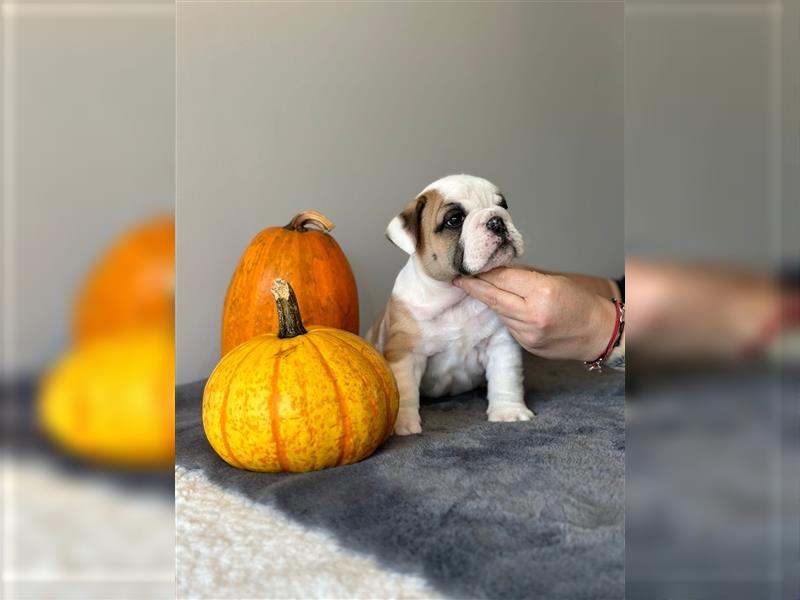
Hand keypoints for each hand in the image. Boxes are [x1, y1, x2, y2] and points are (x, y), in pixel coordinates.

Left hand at [453, 267, 617, 361]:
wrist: (598, 333)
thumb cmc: (581, 303)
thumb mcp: (555, 281)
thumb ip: (525, 277)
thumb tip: (498, 271)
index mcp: (542, 292)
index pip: (503, 278)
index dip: (484, 272)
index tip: (469, 268)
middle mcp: (532, 315)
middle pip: (494, 297)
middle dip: (474, 287)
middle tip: (458, 279)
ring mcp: (528, 334)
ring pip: (499, 312)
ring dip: (488, 300)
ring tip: (475, 290)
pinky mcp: (526, 346)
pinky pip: (508, 326)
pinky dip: (503, 314)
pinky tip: (500, 307)